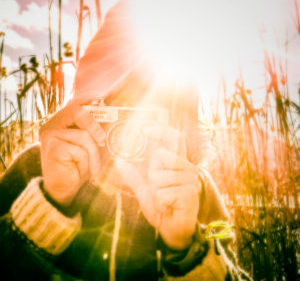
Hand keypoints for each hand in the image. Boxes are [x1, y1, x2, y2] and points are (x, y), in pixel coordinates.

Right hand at [39, 97, 104, 206]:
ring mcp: (50, 135)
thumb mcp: (87, 147)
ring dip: (93, 155)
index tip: (100, 93)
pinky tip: (79, 169)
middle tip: (101, 140)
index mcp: (61, 122)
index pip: (74, 104)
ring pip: (84, 136)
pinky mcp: (52, 147)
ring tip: (90, 166)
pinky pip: (79, 150)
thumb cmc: (77, 166)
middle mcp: (52, 125)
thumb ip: (93, 134)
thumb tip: (112, 121)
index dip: (87, 97)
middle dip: (95, 126)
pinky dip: (86, 162)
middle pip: (78, 112)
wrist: (63, 189)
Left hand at [115, 127, 199, 249]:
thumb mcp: (144, 190)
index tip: (146, 129)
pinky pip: (163, 192)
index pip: (175, 137)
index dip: (161, 129)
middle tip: (160, 188)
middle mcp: (187, 168)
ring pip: (159, 175)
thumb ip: (133, 176)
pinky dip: (160, 202)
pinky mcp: (190, 193)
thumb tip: (119, 160)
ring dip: (156, 191)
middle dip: (152, 173)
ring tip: (165, 199)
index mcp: (178, 163)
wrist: (173, 230)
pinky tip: (169, 207)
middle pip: (161, 155)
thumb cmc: (162, 206)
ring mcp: (190, 180)